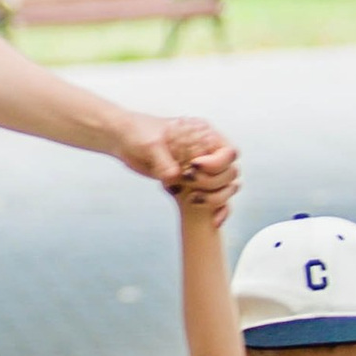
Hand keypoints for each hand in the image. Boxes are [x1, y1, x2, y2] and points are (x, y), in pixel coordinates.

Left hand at [116, 111, 239, 202]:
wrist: (125, 140)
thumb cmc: (139, 134)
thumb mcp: (151, 145)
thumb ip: (164, 161)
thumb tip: (174, 178)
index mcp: (204, 135)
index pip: (228, 152)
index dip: (216, 163)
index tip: (193, 167)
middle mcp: (208, 152)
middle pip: (230, 173)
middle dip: (212, 183)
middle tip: (186, 182)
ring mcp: (202, 170)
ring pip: (227, 188)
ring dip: (215, 198)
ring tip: (191, 199)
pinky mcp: (194, 184)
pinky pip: (217, 199)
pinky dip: (219, 210)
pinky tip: (214, 221)